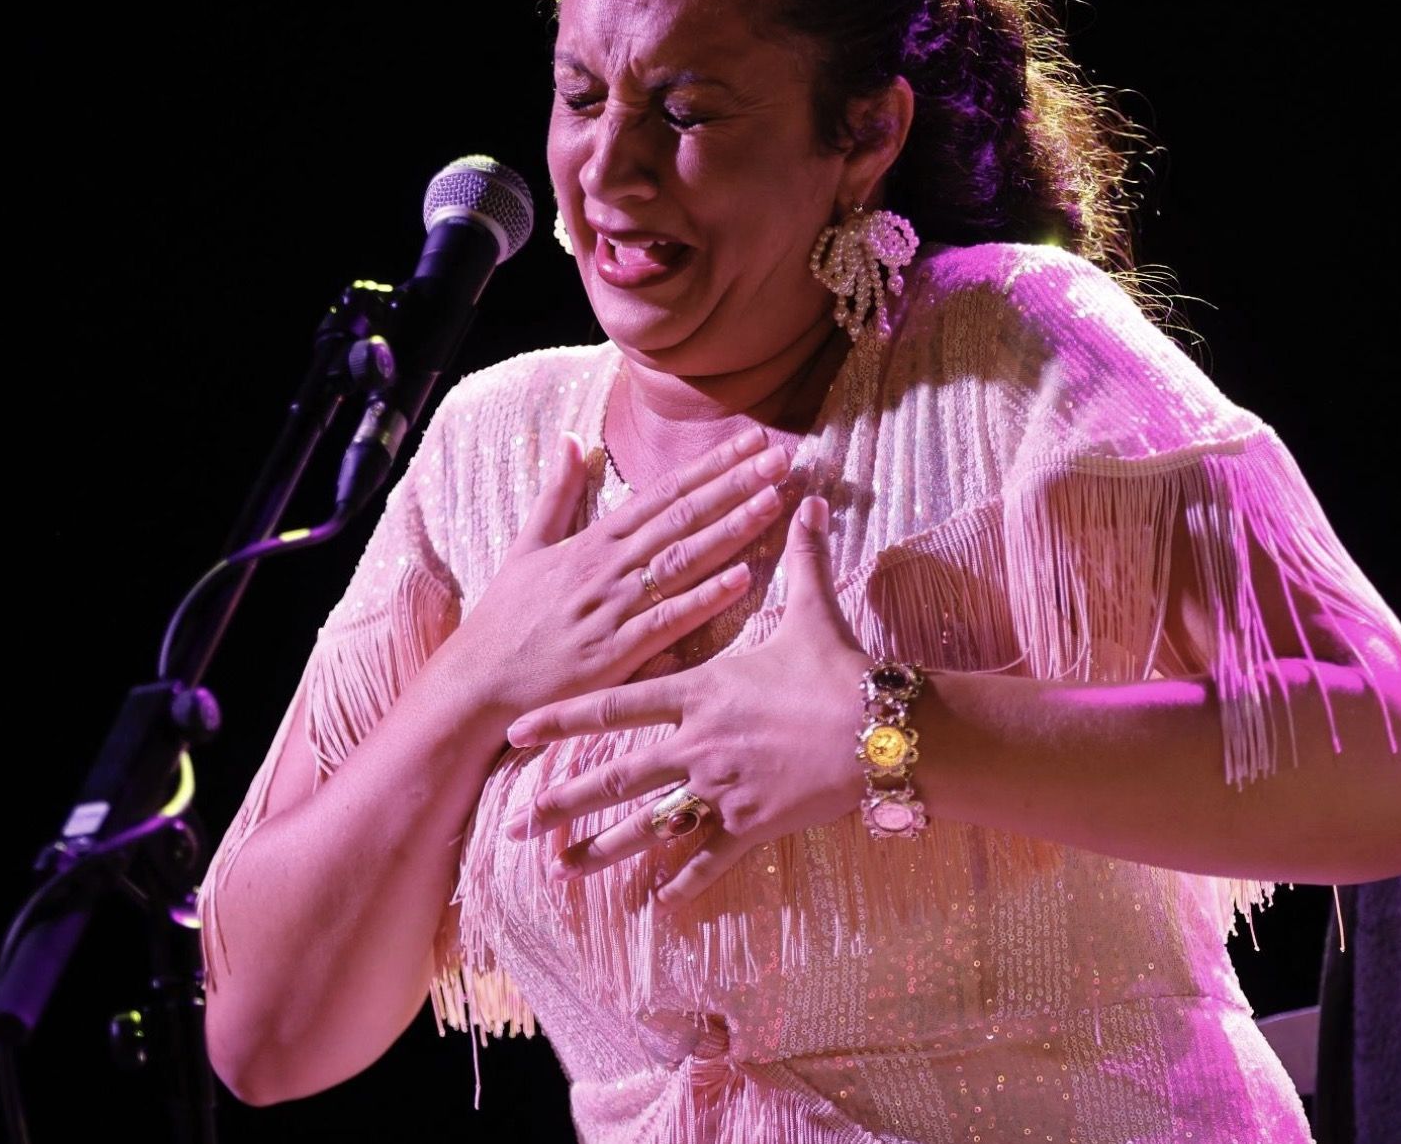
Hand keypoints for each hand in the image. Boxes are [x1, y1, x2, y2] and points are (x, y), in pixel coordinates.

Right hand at [431, 428, 792, 727]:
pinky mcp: (615, 653)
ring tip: (773, 500)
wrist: (478, 685)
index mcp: (593, 542)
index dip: (710, 465)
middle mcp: (607, 568)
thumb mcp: (527, 548)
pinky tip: (741, 579)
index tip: (750, 440)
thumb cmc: (505, 620)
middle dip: (733, 485)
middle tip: (781, 457)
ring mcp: (613, 609)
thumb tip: (568, 438)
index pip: (663, 493)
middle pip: (681, 517)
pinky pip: (668, 621)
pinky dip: (704, 600)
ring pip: (682, 561)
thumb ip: (556, 494)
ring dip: (730, 529)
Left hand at [503, 495, 870, 906]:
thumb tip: (813, 500)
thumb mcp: (815, 611)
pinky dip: (684, 881)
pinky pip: (710, 859)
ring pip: (651, 827)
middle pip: (616, 777)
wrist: (882, 732)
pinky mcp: (755, 824)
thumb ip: (803, 558)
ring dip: (604, 850)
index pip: (615, 707)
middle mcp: (698, 745)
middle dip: (563, 801)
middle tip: (518, 822)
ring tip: (563, 869)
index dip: (562, 719)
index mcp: (700, 693)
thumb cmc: (841, 670)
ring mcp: (723, 790)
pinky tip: (658, 901)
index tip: (518, 732)